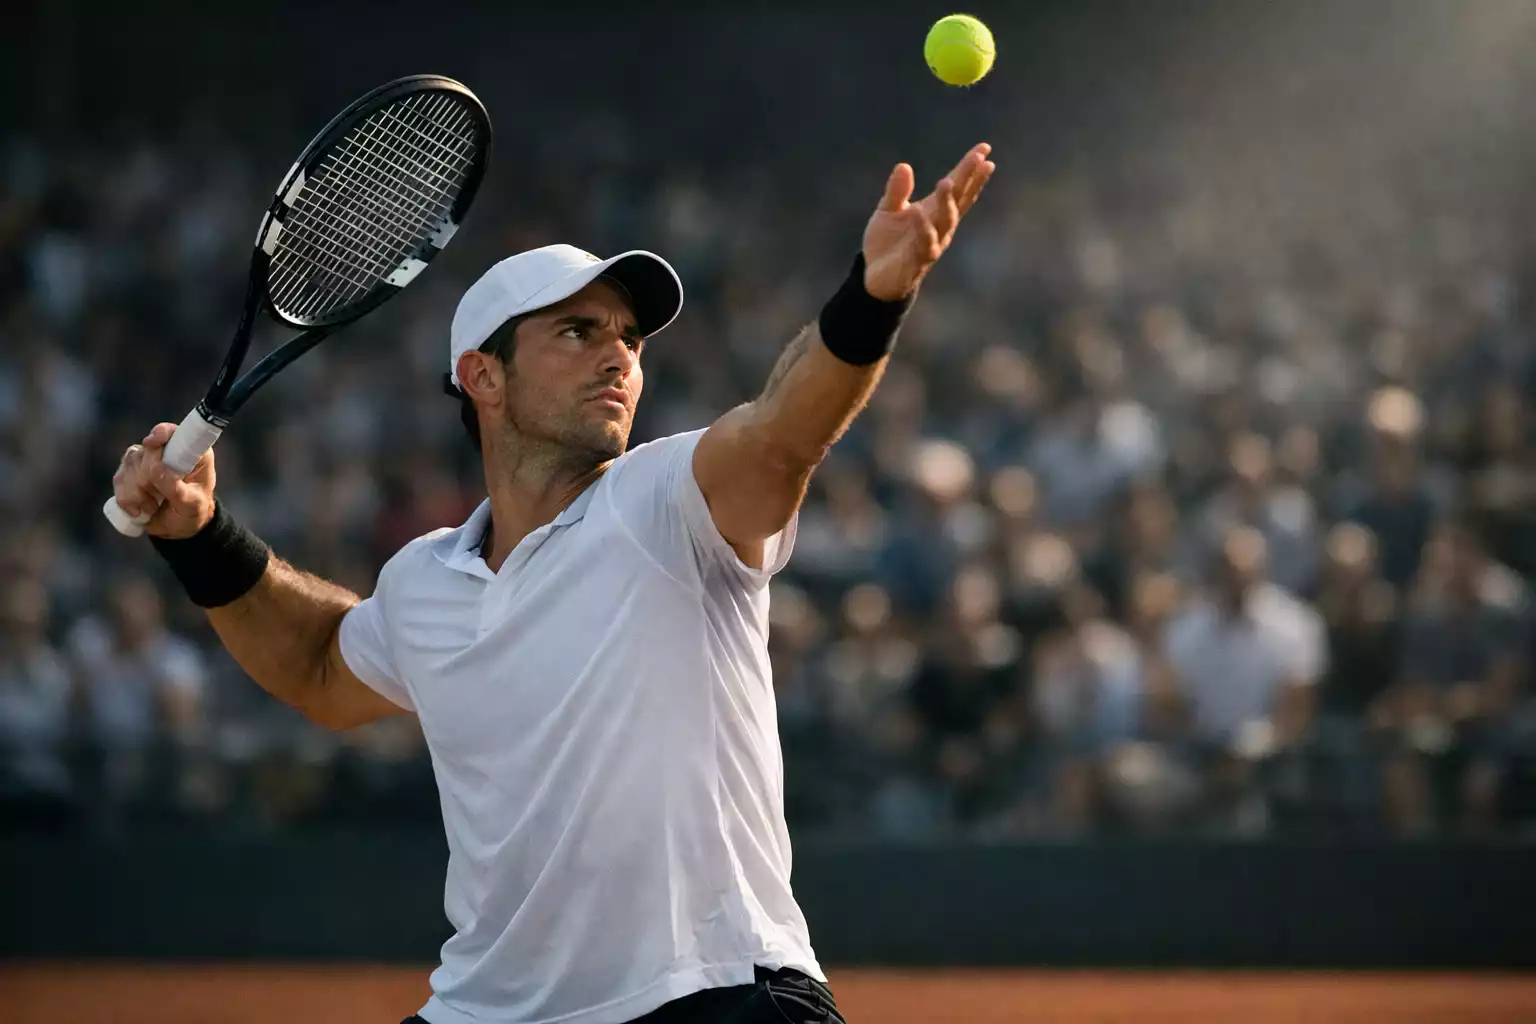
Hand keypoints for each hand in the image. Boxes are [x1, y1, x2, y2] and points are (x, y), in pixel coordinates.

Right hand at [111, 422, 216, 538]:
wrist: (180, 528)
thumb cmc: (194, 512)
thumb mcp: (192, 505)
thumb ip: (177, 488)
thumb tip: (155, 469)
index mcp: (190, 453)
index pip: (173, 433)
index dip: (160, 433)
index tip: (151, 443)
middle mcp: (166, 451)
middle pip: (144, 453)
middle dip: (147, 480)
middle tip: (160, 499)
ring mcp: (146, 460)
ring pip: (129, 465)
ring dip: (137, 493)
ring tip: (153, 507)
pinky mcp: (130, 473)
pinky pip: (118, 479)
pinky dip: (125, 498)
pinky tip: (138, 510)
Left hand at [862, 142, 994, 301]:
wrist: (875, 278)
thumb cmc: (887, 243)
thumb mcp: (888, 210)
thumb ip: (897, 190)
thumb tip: (904, 165)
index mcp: (934, 211)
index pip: (957, 187)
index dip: (970, 169)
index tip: (984, 149)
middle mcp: (940, 226)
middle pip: (959, 200)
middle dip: (970, 180)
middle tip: (981, 160)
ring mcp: (932, 243)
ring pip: (946, 221)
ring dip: (947, 202)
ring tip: (946, 181)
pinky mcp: (918, 260)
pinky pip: (924, 243)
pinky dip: (923, 228)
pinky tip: (920, 212)